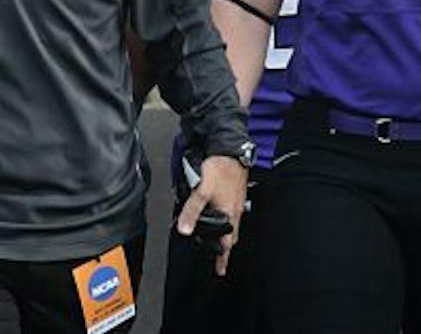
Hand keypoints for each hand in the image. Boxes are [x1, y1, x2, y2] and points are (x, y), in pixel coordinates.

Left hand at [174, 154, 247, 275]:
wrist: (231, 149)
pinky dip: (225, 217)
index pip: (226, 243)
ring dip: (224, 230)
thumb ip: (191, 211)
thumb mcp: (201, 192)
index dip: (222, 258)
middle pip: (231, 235)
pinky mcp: (236, 191)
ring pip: (231, 222)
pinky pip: (231, 211)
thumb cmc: (219, 169)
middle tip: (216, 253)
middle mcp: (236, 210)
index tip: (220, 270)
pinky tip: (217, 210)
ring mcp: (237, 201)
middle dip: (223, 245)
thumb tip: (183, 230)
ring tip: (214, 234)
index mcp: (229, 214)